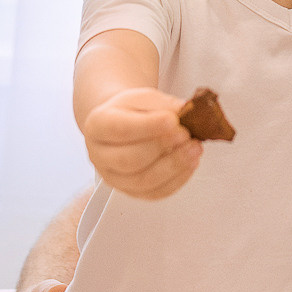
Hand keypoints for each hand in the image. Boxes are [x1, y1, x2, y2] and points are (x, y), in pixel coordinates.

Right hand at [82, 87, 203, 199]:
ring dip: (174, 166)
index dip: (147, 126)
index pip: (119, 129)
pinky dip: (177, 179)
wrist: (123, 124)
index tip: (172, 120)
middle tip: (185, 134)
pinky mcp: (131, 192)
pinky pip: (155, 193)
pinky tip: (190, 163)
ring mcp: (114, 178)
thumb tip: (185, 110)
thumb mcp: (144, 98)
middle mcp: (99, 155)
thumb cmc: (132, 111)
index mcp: (97, 126)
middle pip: (129, 159)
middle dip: (162, 148)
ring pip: (143, 181)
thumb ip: (163, 104)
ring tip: (194, 149)